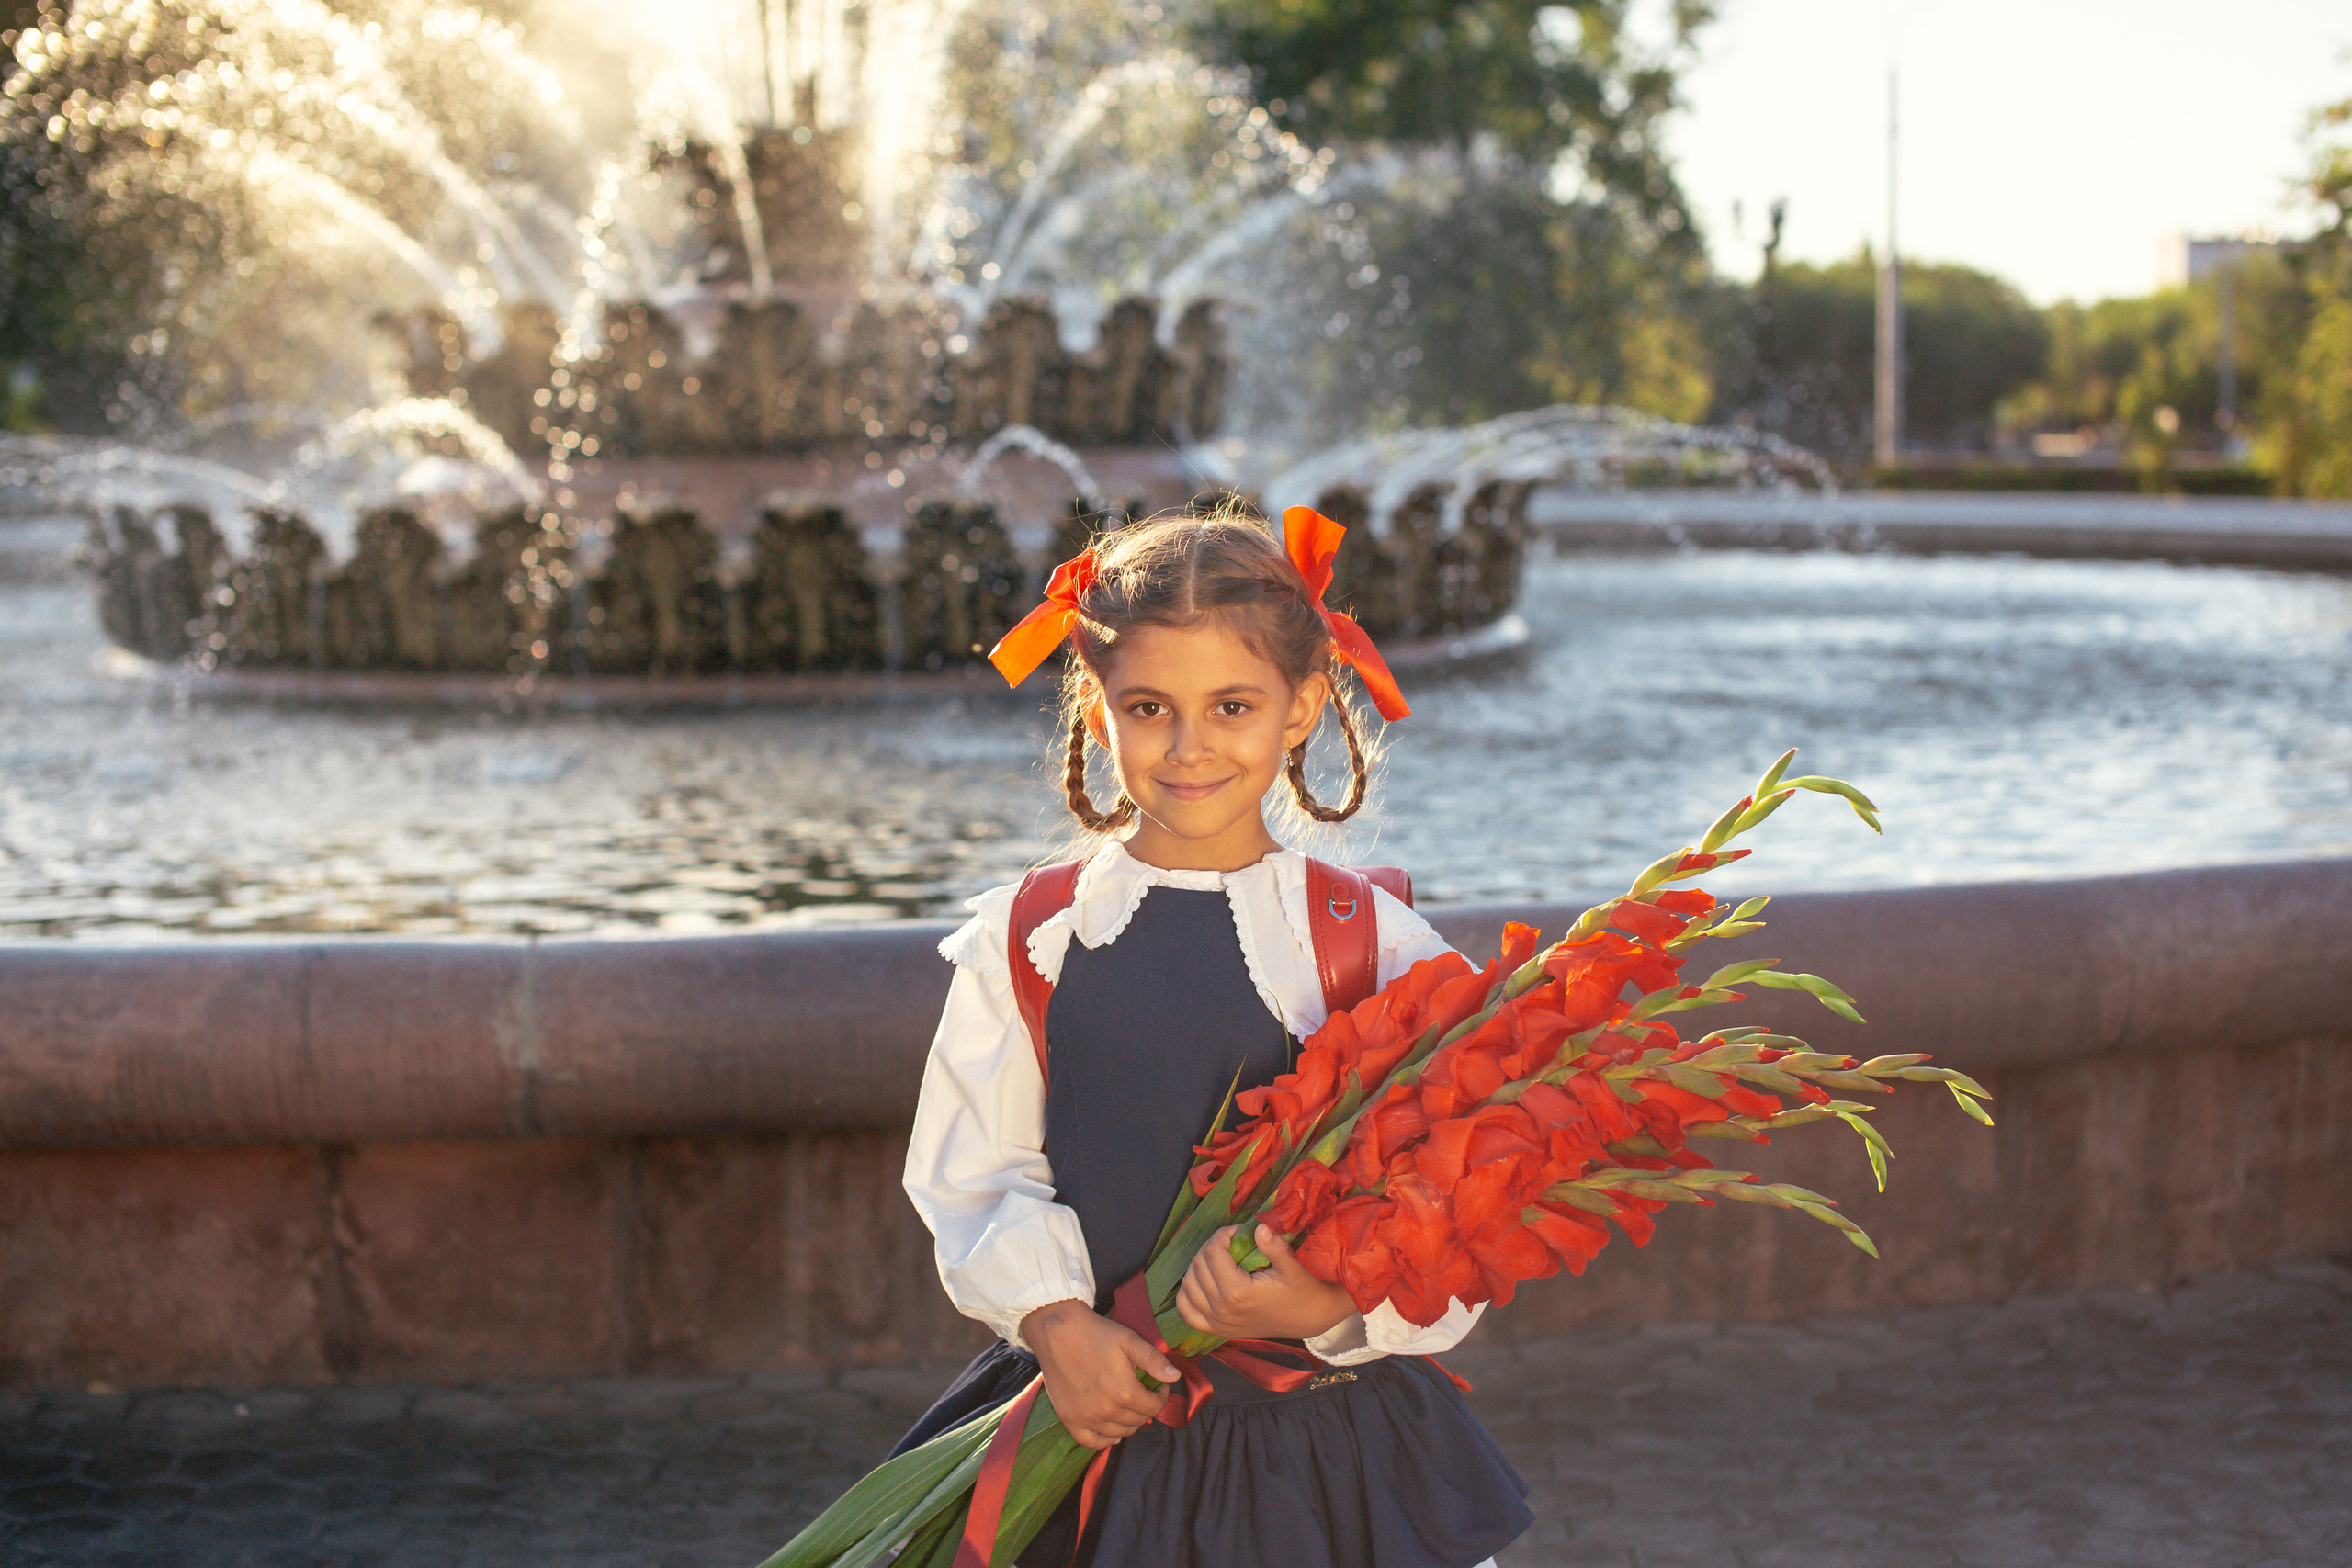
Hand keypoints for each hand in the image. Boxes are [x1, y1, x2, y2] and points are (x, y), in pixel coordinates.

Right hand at [1021, 1299, 1177, 1450]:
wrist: (1058, 1331)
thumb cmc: (1096, 1333)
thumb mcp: (1130, 1340)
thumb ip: (1154, 1360)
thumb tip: (1175, 1377)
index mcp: (1125, 1392)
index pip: (1154, 1407)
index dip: (1161, 1397)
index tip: (1158, 1387)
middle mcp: (1107, 1411)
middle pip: (1138, 1421)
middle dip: (1146, 1408)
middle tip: (1144, 1394)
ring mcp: (1086, 1418)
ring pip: (1119, 1433)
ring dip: (1129, 1422)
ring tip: (1129, 1407)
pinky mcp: (1069, 1419)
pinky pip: (1091, 1442)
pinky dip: (1104, 1439)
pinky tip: (1111, 1430)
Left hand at [1175, 1224, 1356, 1341]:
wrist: (1309, 1319)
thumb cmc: (1302, 1291)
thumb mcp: (1292, 1267)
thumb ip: (1274, 1247)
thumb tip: (1258, 1227)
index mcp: (1237, 1292)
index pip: (1213, 1252)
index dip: (1222, 1235)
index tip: (1237, 1231)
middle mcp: (1222, 1309)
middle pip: (1198, 1265)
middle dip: (1211, 1246)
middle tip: (1230, 1242)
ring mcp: (1217, 1322)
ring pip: (1188, 1286)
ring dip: (1197, 1266)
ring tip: (1217, 1257)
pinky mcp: (1217, 1330)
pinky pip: (1187, 1312)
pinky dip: (1186, 1295)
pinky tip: (1199, 1281)